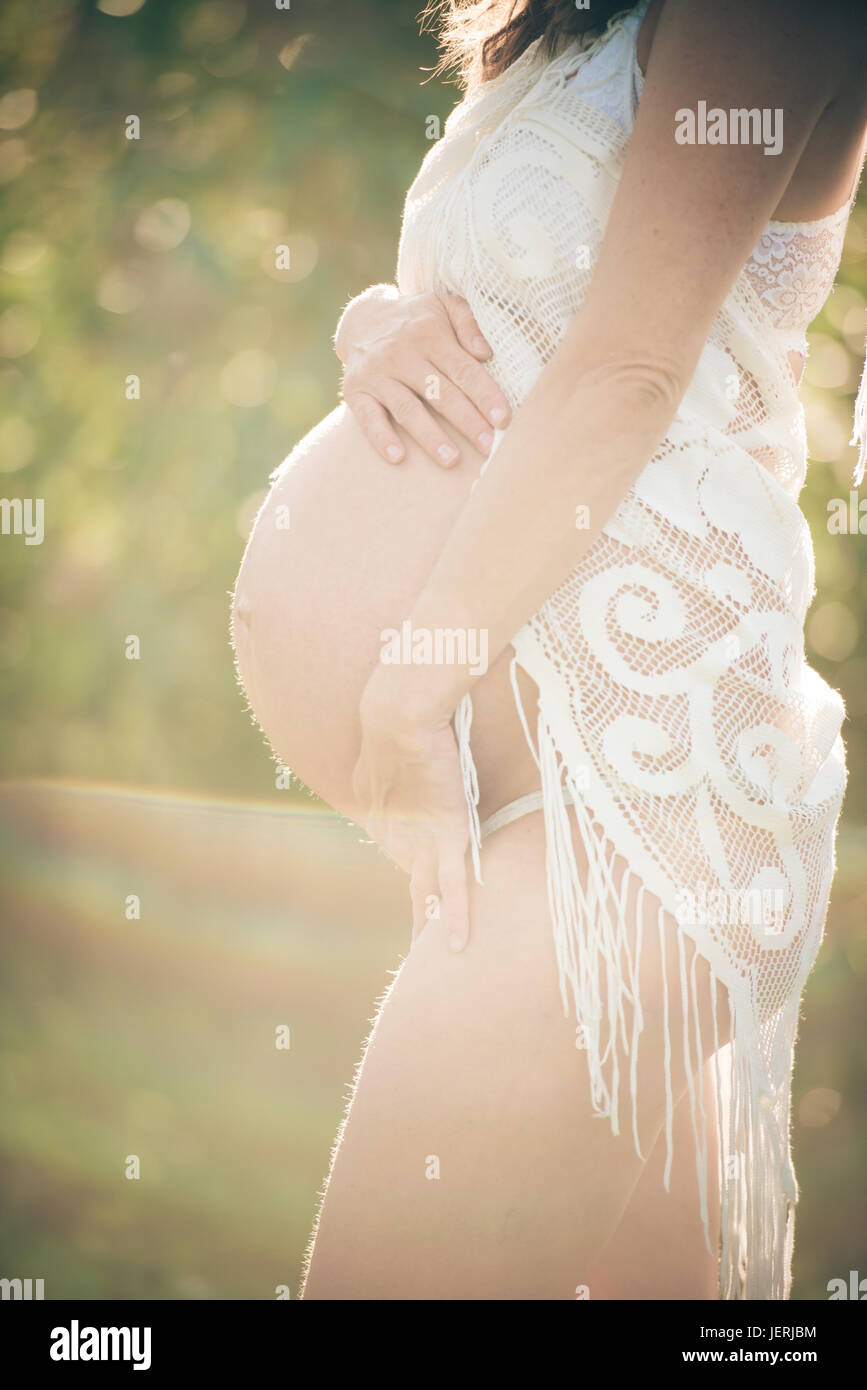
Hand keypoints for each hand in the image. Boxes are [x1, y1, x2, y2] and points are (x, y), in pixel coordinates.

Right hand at [336, 285, 510, 467]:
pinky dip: (381, 437)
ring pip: (407, 409)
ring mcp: (377, 374)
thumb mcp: (443, 306)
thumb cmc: (415, 321)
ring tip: (452, 460)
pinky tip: (398, 457)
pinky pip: (368, 418)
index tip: (503, 420)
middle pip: (440, 394)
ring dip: (430, 437)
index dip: (485, 396)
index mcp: (429, 334)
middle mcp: (401, 354)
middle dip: (467, 422)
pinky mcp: (355, 391)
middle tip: (489, 446)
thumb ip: (469, 322)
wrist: (361, 320)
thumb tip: (486, 352)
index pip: (463, 370)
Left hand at [352, 673, 470, 951]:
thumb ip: (402, 755)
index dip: (414, 873)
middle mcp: (396, 835)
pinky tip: (457, 946)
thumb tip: (411, 745)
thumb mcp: (394, 741)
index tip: (422, 894)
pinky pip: (452, 887)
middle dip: (418, 914)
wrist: (397, 713)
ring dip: (432, 926)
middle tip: (423, 946)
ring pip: (427, 894)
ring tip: (438, 960)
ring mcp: (419, 840)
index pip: (400, 853)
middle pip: (411, 882)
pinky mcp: (445, 838)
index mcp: (380, 814)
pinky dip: (455, 917)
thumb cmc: (399, 715)